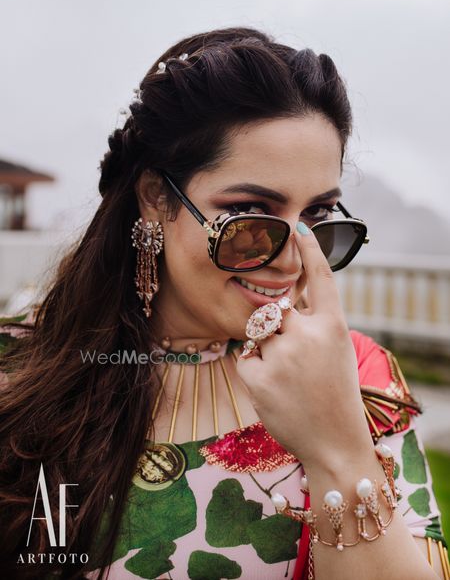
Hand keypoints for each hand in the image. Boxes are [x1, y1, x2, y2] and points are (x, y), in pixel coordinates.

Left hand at [236, 225, 372, 469]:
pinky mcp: (258, 378)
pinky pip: (244, 358)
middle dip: (276, 326)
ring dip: (266, 350)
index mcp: (333, 327)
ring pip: (258, 334)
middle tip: (294, 356)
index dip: (309, 249)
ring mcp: (281, 357)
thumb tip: (285, 302)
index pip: (319, 277)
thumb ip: (314, 323)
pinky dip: (255, 370)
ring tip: (288, 379)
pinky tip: (275, 389)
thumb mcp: (336, 351)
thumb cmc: (335, 394)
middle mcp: (308, 336)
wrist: (334, 443)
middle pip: (276, 309)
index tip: (298, 226)